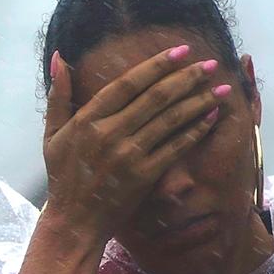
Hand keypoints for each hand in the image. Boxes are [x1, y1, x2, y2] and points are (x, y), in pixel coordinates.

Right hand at [39, 43, 228, 239]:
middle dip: (187, 77)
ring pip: (170, 120)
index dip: (157, 65)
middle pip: (156, 97)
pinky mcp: (143, 176)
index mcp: (87, 120)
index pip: (128, 84)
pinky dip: (195, 130)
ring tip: (221, 87)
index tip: (181, 51)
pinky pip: (175, 147)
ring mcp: (128, 156)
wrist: (74, 222)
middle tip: (211, 64)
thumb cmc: (63, 178)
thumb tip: (58, 57)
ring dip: (199, 100)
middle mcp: (109, 134)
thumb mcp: (52, 135)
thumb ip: (58, 96)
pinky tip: (212, 116)